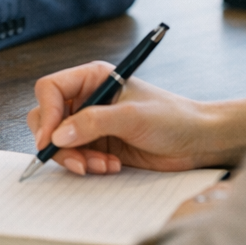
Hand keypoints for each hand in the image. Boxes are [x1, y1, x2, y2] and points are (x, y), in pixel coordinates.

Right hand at [25, 61, 245, 175]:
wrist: (198, 141)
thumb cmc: (173, 117)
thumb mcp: (132, 117)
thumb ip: (94, 123)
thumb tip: (58, 135)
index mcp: (93, 78)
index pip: (51, 89)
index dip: (47, 114)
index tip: (51, 140)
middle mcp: (88, 98)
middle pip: (48, 117)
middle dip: (58, 142)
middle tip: (76, 162)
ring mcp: (91, 123)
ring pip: (60, 142)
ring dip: (76, 158)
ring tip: (102, 165)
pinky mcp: (99, 144)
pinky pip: (77, 156)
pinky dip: (88, 165)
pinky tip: (111, 166)